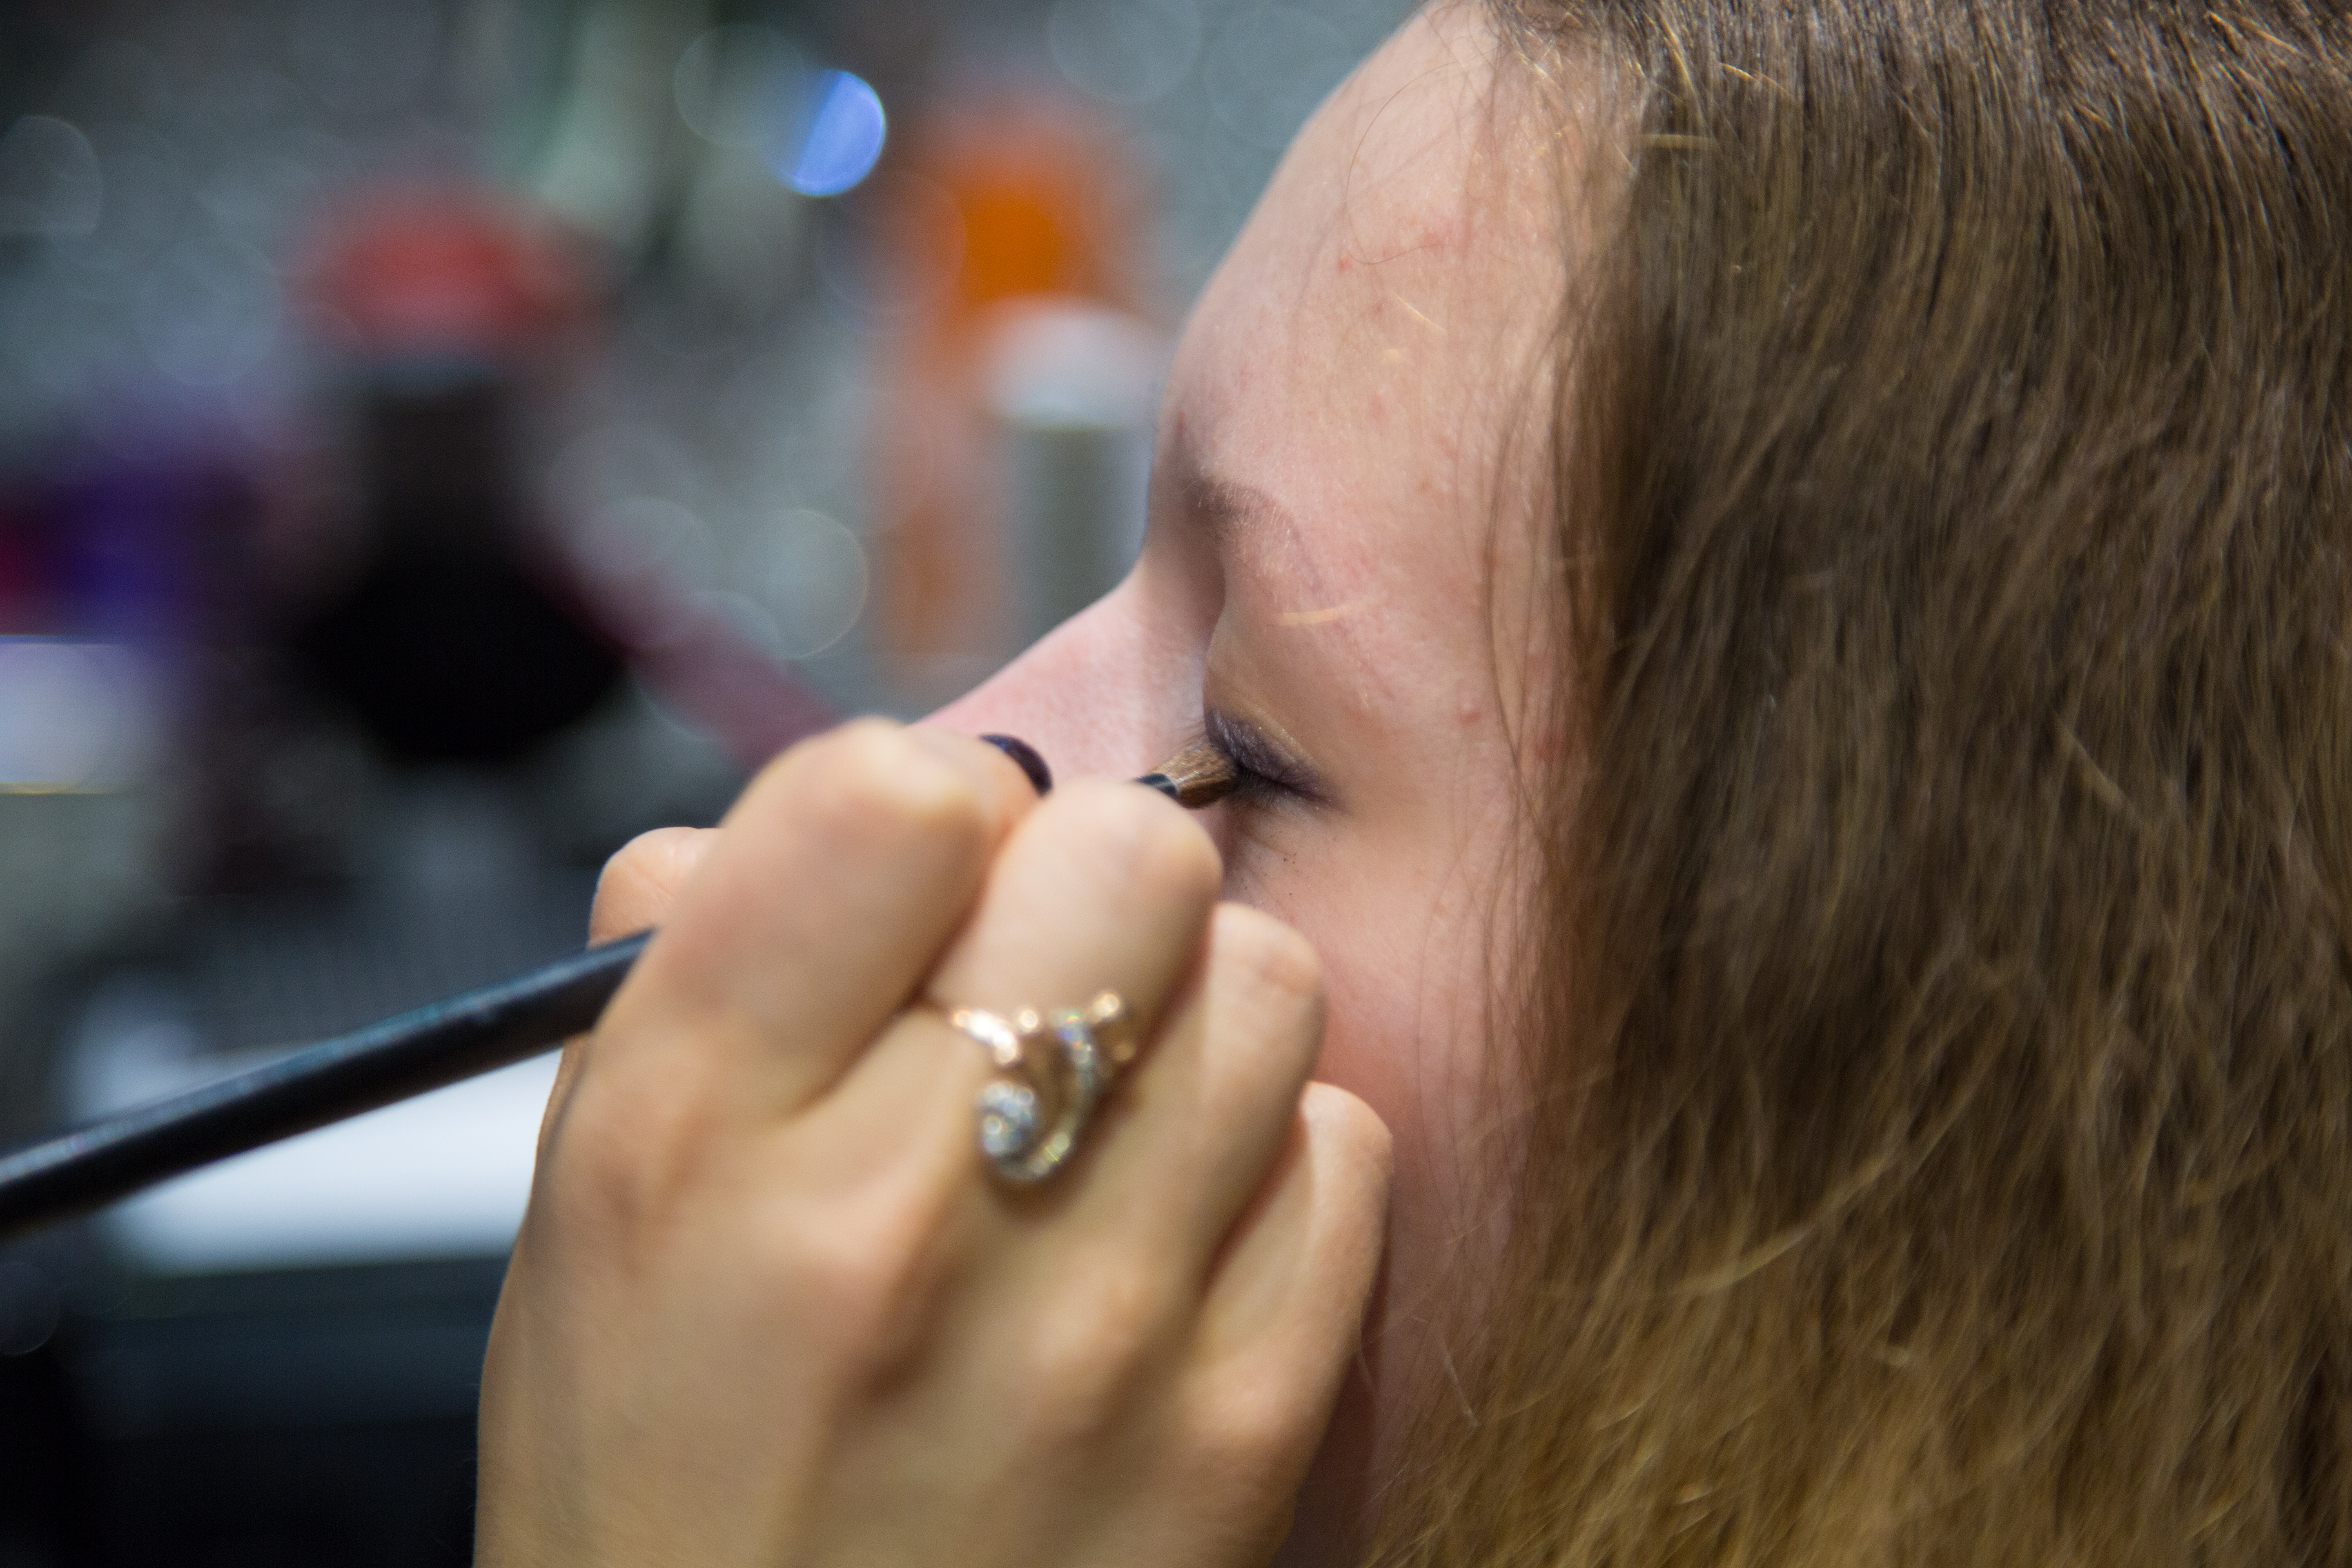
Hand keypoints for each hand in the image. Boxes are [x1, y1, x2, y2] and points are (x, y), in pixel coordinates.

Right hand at [477, 720, 1392, 1567]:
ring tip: (1108, 1117)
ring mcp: (1100, 1325)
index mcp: (700, 1134)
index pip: (897, 792)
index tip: (916, 890)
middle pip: (1132, 852)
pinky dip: (1269, 1164)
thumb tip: (855, 803)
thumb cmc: (669, 1476)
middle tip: (1034, 986)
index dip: (925, 813)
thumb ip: (697, 965)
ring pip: (1268, 978)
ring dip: (1194, 1015)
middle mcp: (904, 1212)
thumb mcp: (588, 1208)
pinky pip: (1341, 1147)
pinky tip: (1173, 1235)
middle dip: (1087, 888)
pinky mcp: (1247, 1419)